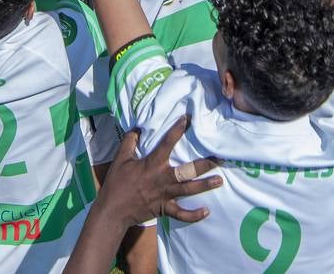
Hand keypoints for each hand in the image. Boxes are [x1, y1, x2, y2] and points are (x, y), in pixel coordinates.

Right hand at [93, 116, 221, 228]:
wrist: (112, 210)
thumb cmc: (116, 183)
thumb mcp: (120, 159)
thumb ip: (129, 141)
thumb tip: (138, 128)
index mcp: (153, 164)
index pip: (168, 142)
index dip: (178, 129)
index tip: (188, 119)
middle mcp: (163, 178)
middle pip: (189, 170)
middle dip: (205, 164)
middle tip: (220, 158)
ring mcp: (166, 195)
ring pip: (190, 190)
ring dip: (205, 185)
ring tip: (220, 180)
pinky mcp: (164, 209)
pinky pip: (182, 214)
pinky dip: (194, 215)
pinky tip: (206, 211)